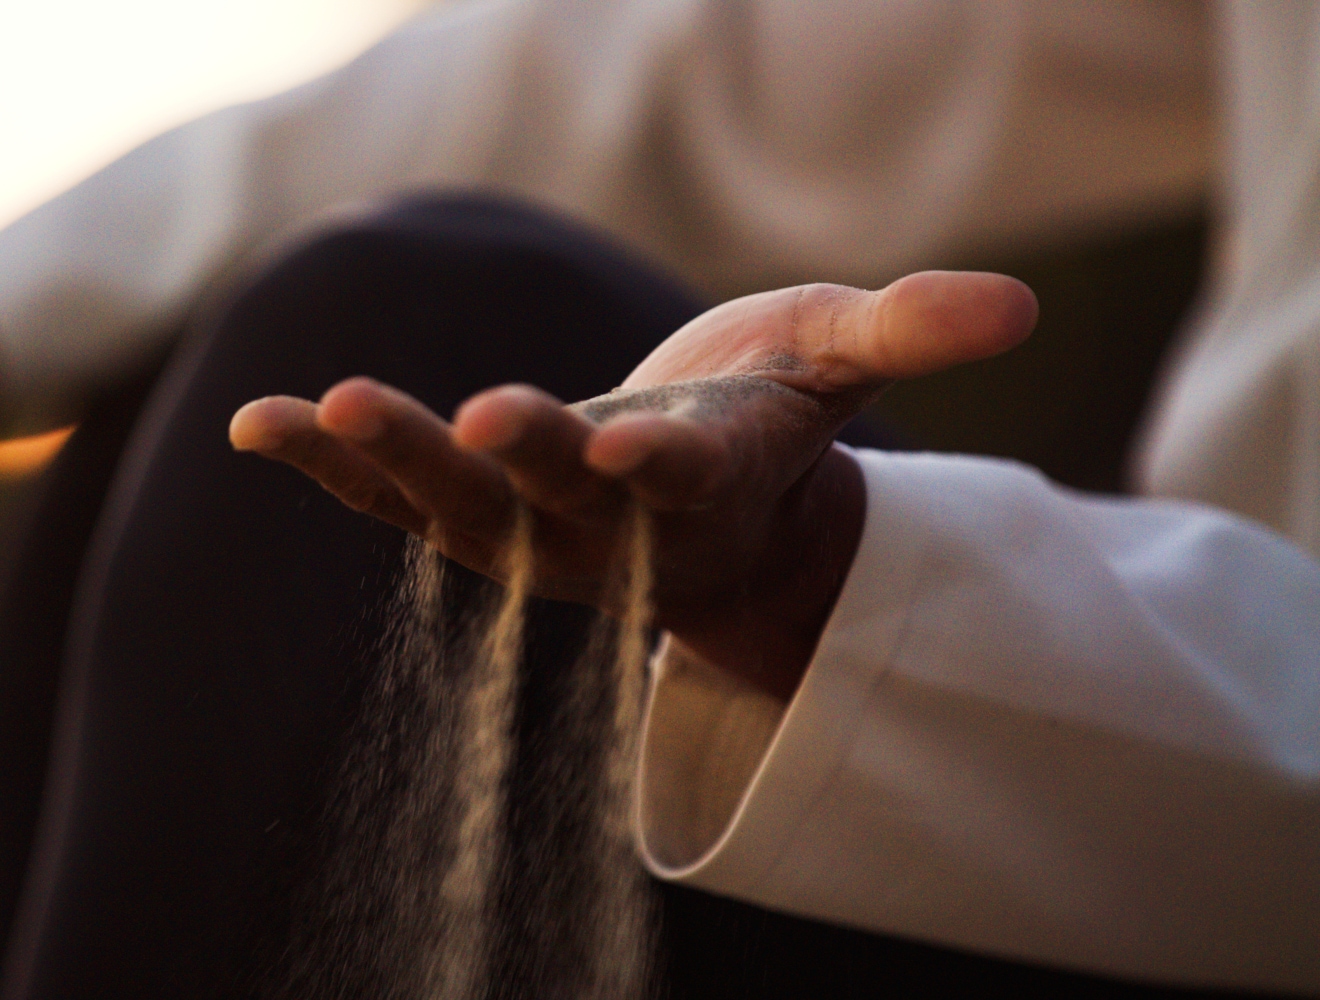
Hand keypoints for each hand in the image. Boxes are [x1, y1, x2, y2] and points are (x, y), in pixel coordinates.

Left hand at [230, 273, 1035, 698]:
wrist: (693, 485)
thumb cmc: (768, 418)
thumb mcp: (839, 360)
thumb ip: (911, 334)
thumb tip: (1022, 309)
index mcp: (706, 485)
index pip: (684, 479)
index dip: (655, 463)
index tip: (619, 440)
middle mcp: (612, 524)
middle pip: (560, 503)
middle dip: (519, 465)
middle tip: (475, 415)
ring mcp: (532, 528)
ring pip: (460, 512)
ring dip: (394, 465)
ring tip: (321, 411)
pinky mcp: (471, 511)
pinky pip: (395, 501)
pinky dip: (333, 468)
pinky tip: (261, 422)